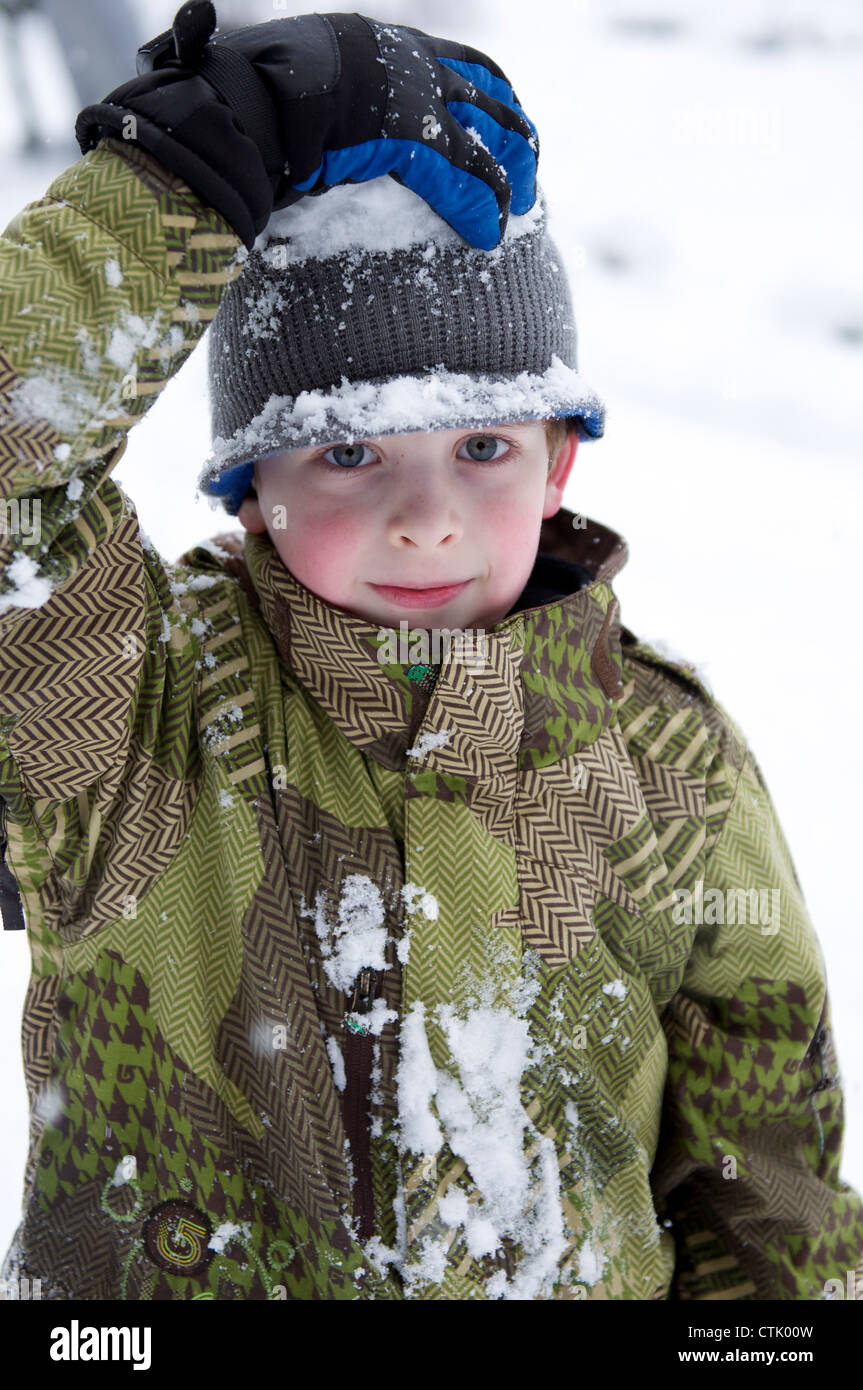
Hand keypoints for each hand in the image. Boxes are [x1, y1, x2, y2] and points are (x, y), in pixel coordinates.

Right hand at [75, 2, 538, 250]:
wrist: (242, 92)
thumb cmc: (249, 96)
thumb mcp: (291, 96)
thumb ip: (313, 117)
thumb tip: (301, 151)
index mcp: (380, 45)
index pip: (450, 62)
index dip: (480, 91)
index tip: (493, 118)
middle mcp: (408, 61)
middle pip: (485, 88)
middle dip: (512, 127)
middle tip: (527, 163)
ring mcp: (416, 95)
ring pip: (489, 132)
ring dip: (513, 171)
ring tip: (524, 204)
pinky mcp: (418, 137)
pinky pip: (468, 175)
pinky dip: (483, 206)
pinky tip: (492, 233)